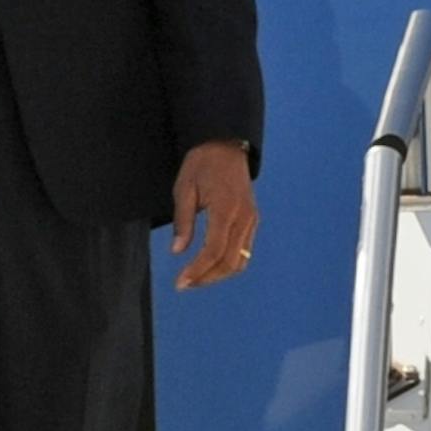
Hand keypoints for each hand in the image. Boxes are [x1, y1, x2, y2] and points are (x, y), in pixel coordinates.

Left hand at [170, 140, 258, 289]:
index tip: (181, 283)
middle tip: (185, 284)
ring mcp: (251, 221)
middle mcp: (244, 219)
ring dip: (218, 274)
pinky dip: (228, 263)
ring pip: (241, 260)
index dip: (197, 270)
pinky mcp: (253, 221)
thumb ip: (183, 221)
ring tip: (195, 278)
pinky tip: (210, 265)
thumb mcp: (184, 188)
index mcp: (225, 210)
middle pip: (230, 261)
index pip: (213, 250)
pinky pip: (244, 250)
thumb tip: (177, 251)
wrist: (226, 146)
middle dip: (207, 277)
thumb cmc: (201, 164)